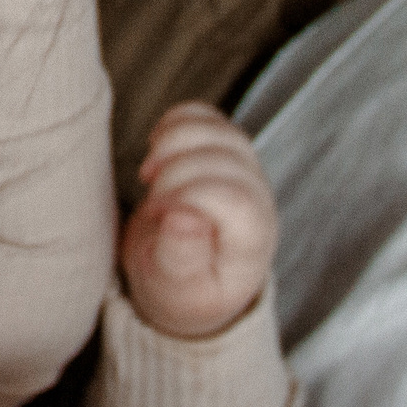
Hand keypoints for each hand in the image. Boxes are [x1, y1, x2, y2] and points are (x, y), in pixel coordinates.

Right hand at [118, 103, 276, 339]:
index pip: (233, 197)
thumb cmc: (181, 290)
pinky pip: (202, 115)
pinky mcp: (219, 147)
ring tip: (150, 174)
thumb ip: (180, 259)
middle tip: (152, 206)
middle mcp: (257, 197)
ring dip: (171, 142)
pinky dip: (173, 122)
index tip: (158, 217)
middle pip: (222, 157)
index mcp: (252, 237)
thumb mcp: (174, 291)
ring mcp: (241, 167)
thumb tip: (182, 217)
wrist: (184, 279)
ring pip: (215, 129)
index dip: (186, 196)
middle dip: (172, 173)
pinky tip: (156, 148)